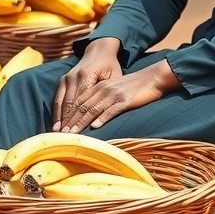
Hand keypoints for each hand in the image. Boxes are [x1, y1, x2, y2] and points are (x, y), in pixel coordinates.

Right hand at [53, 38, 121, 130]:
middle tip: (65, 137)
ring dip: (60, 118)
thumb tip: (109, 110)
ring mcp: (67, 77)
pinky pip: (58, 97)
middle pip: (70, 103)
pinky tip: (56, 122)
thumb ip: (109, 92)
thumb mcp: (114, 76)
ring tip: (57, 133)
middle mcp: (74, 76)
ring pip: (62, 101)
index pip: (81, 101)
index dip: (78, 117)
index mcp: (87, 75)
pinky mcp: (63, 79)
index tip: (76, 130)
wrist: (99, 50)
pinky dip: (57, 111)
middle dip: (67, 121)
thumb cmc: (110, 65)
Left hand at [55, 58, 180, 132]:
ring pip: (93, 109)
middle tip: (61, 135)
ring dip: (81, 123)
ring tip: (72, 134)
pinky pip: (111, 110)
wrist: (154, 78)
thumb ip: (103, 100)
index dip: (68, 115)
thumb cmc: (135, 87)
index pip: (79, 101)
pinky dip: (102, 118)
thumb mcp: (115, 90)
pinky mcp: (125, 100)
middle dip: (71, 122)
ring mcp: (114, 94)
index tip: (60, 128)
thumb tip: (91, 118)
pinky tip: (95, 127)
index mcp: (100, 86)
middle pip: (83, 106)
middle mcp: (104, 89)